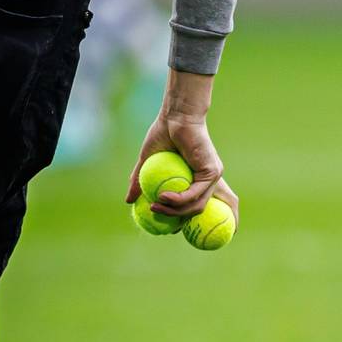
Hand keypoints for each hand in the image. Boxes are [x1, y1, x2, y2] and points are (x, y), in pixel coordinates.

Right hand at [126, 70, 239, 223]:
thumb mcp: (146, 162)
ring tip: (155, 206)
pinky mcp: (213, 171)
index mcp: (195, 179)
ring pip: (196, 205)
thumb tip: (128, 201)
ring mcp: (212, 176)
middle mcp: (208, 180)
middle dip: (176, 219)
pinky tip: (163, 197)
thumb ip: (139, 182)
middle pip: (196, 211)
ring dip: (174, 210)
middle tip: (155, 215)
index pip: (193, 207)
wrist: (175, 116)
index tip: (164, 226)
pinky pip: (195, 193)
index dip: (180, 220)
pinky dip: (178, 199)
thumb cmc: (163, 133)